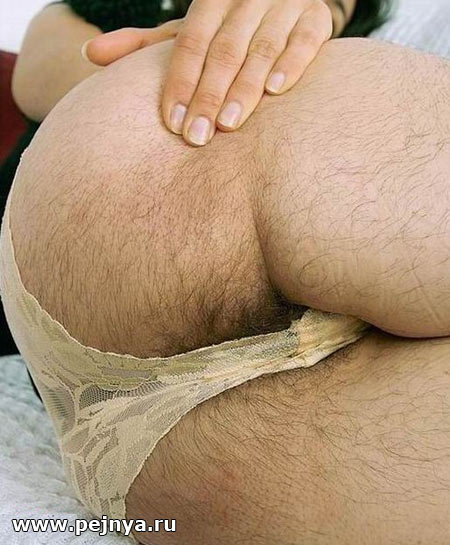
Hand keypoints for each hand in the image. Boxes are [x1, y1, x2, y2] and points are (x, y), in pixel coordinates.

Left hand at [83, 0, 334, 145]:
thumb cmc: (228, 24)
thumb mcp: (188, 29)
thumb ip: (144, 44)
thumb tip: (90, 54)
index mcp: (210, 0)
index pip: (189, 43)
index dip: (179, 82)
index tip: (171, 123)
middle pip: (224, 50)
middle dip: (209, 95)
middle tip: (196, 138)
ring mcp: (283, 5)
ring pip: (261, 47)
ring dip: (245, 87)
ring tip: (229, 125)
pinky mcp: (315, 18)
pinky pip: (306, 40)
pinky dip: (291, 64)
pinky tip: (276, 91)